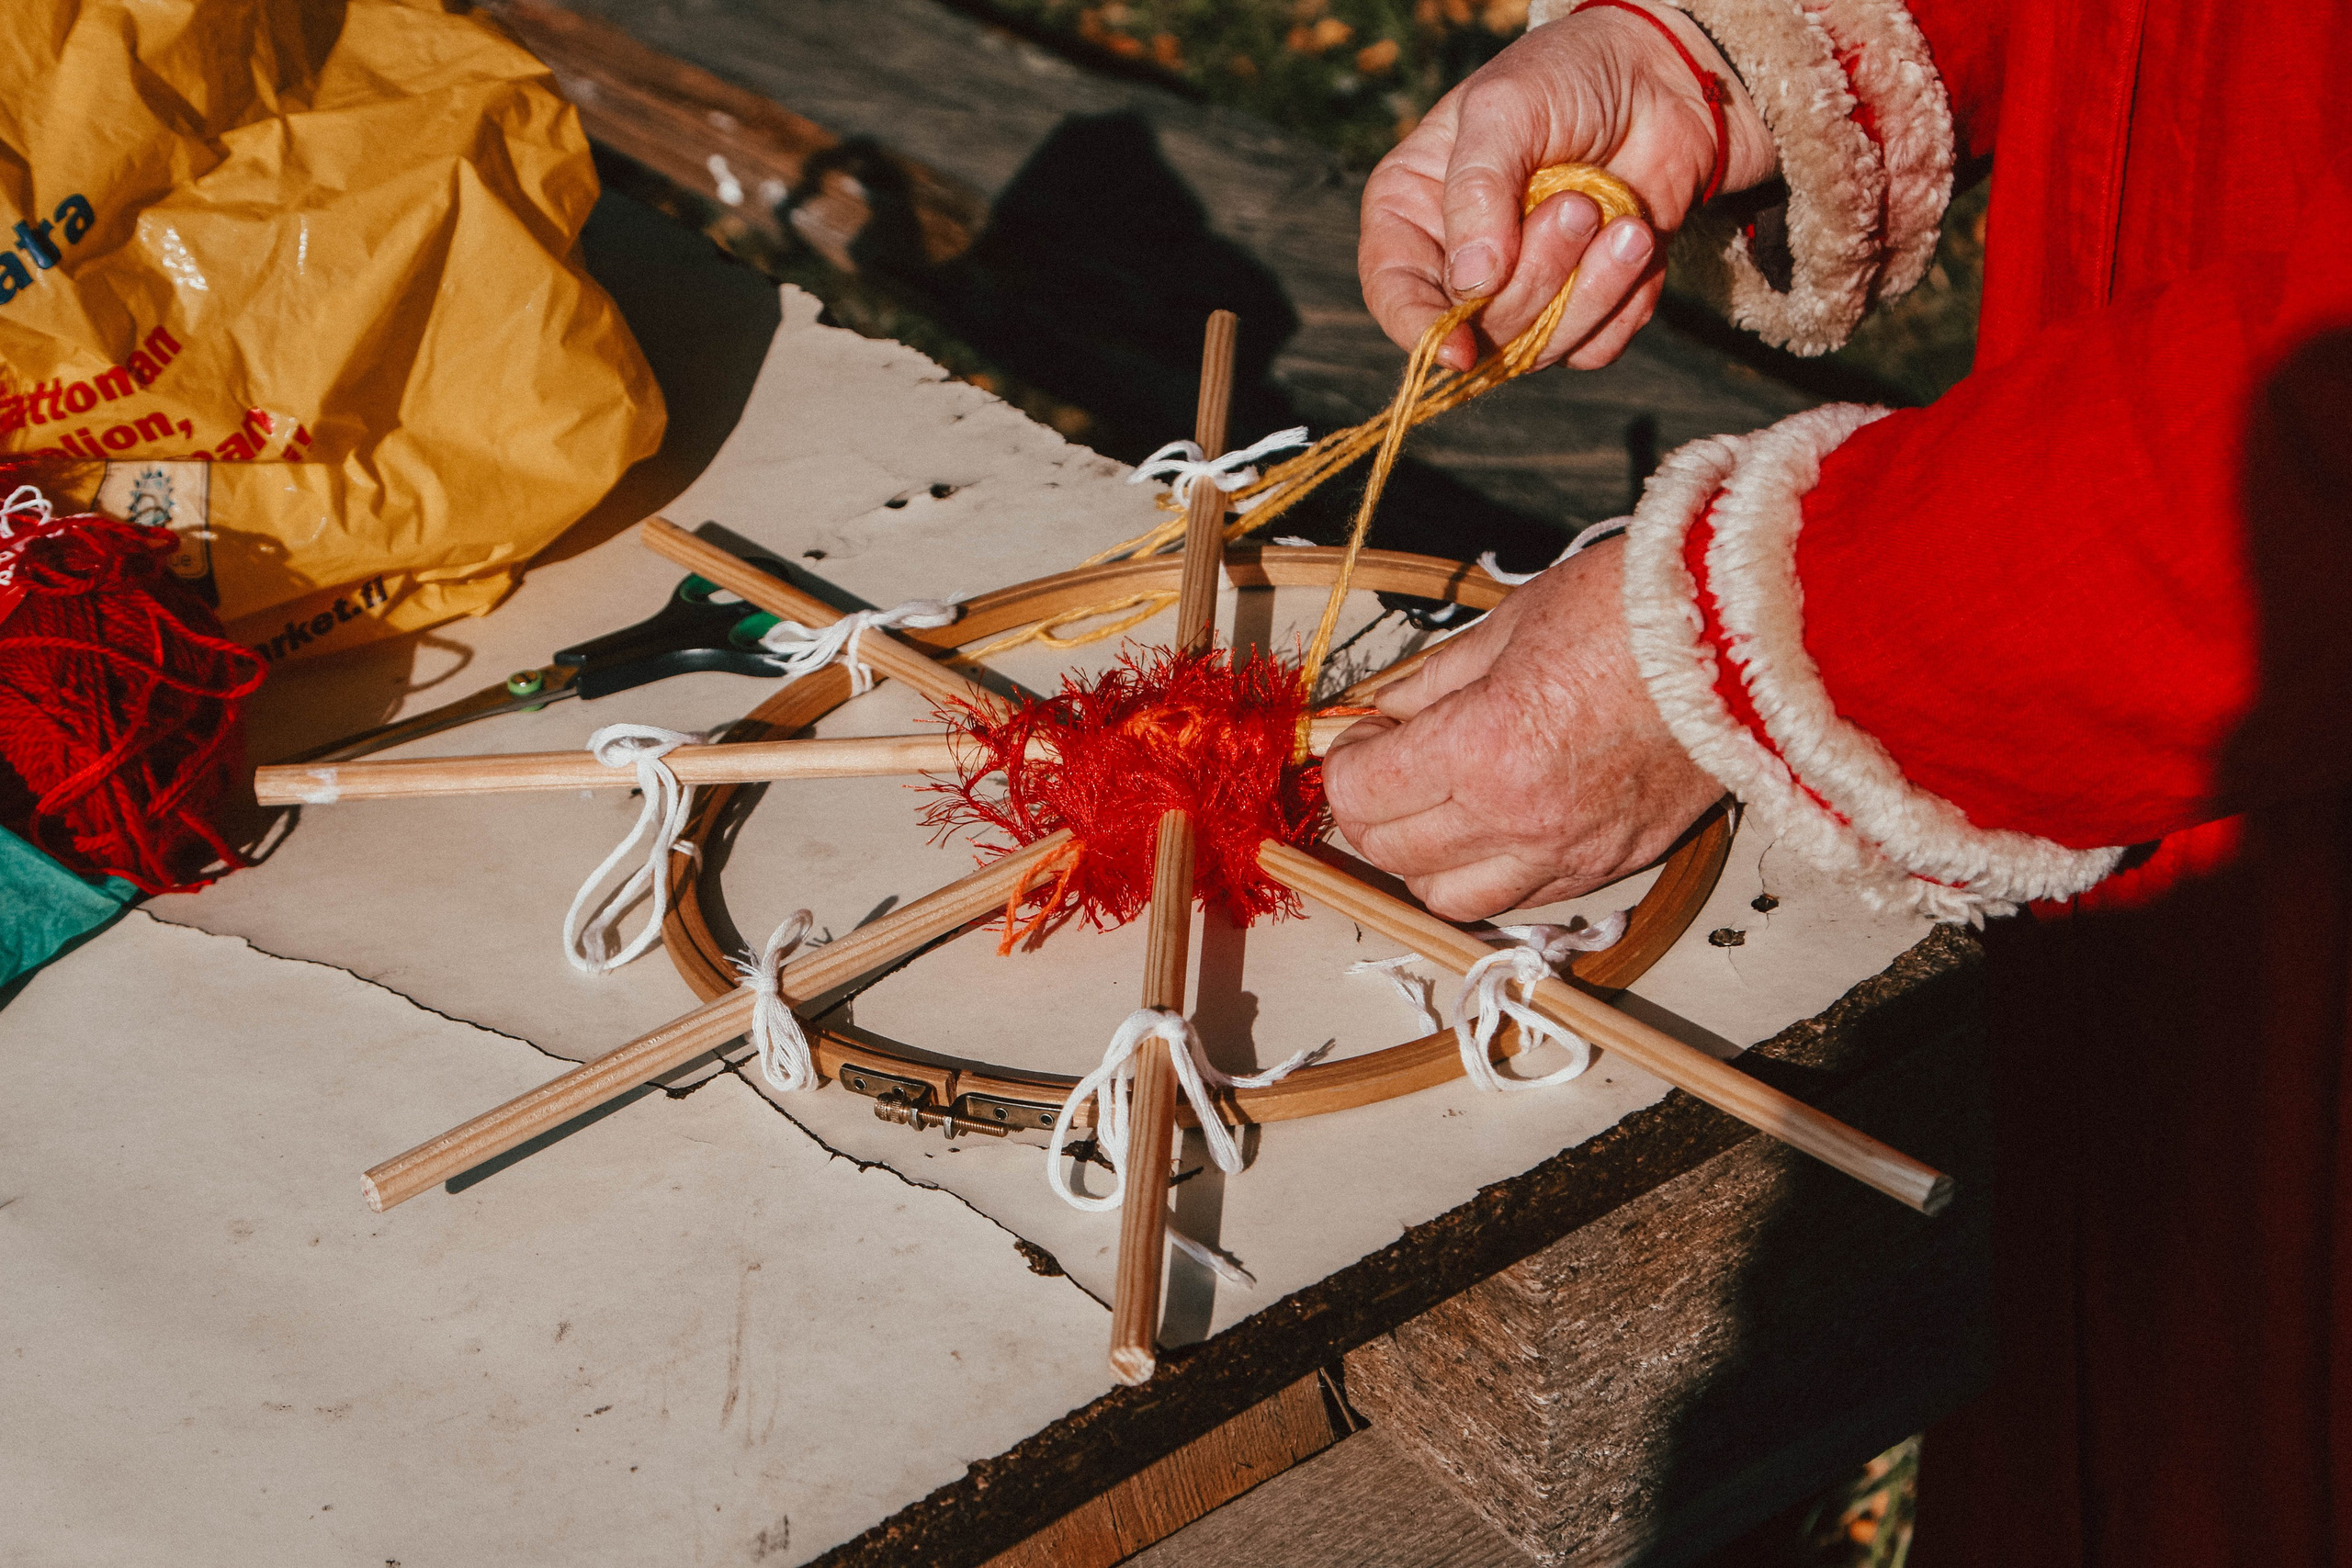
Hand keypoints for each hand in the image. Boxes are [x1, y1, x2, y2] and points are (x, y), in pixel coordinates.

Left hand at [1321, 537, 1722, 919]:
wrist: (1755, 634)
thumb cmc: (1637, 611)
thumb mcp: (1511, 624)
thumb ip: (1434, 681)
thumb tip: (1383, 711)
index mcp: (1484, 748)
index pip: (1364, 794)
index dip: (1345, 765)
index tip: (1360, 737)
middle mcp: (1520, 817)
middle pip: (1394, 854)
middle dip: (1370, 811)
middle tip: (1386, 764)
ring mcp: (1571, 851)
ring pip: (1449, 899)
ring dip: (1422, 860)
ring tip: (1436, 805)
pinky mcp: (1615, 863)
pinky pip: (1521, 899)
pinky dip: (1489, 874)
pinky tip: (1494, 825)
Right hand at [1359, 2, 1775, 372]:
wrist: (1658, 79)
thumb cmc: (1565, 78)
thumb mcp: (1505, 109)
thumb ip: (1477, 189)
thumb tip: (1472, 283)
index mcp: (1412, 213)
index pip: (1394, 294)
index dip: (1422, 330)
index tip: (1461, 348)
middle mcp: (1458, 264)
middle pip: (1478, 327)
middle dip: (1537, 277)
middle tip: (1579, 208)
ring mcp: (1521, 292)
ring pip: (1538, 348)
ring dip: (1590, 290)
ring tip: (1625, 224)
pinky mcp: (1581, 308)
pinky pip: (1594, 348)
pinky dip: (1624, 303)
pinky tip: (1637, 243)